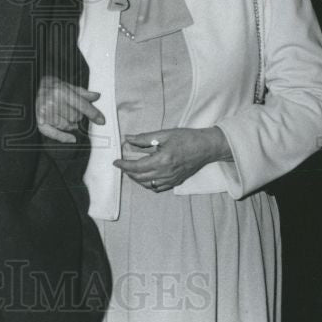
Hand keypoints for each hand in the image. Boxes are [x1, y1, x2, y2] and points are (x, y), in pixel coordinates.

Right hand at [35, 76, 105, 143]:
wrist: (34, 86)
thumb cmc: (52, 86)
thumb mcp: (68, 86)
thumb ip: (83, 93)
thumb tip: (96, 96)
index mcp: (62, 91)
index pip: (82, 105)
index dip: (93, 114)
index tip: (101, 121)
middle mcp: (53, 101)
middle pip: (75, 117)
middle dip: (77, 116)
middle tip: (71, 110)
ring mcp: (45, 112)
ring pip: (66, 125)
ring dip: (70, 124)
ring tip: (65, 116)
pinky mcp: (40, 120)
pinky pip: (54, 133)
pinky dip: (63, 137)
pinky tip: (71, 139)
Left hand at [113, 127, 230, 191]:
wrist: (206, 147)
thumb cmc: (187, 138)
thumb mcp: (164, 134)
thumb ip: (144, 138)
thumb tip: (128, 139)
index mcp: (162, 160)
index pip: (136, 167)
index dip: (123, 165)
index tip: (116, 162)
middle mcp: (165, 173)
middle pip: (140, 177)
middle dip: (128, 172)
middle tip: (122, 165)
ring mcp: (171, 179)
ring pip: (147, 185)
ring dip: (136, 179)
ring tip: (131, 170)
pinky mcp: (176, 182)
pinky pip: (158, 188)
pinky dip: (148, 184)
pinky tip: (145, 177)